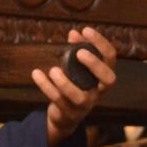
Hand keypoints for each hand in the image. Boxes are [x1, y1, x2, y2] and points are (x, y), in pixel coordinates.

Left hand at [34, 27, 118, 145]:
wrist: (65, 117)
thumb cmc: (74, 85)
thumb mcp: (77, 68)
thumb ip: (77, 50)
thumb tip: (73, 33)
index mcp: (102, 77)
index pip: (111, 59)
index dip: (101, 43)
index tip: (86, 30)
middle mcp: (98, 92)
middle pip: (108, 80)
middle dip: (95, 64)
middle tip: (79, 53)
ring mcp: (85, 105)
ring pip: (80, 97)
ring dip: (65, 83)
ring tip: (53, 70)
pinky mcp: (69, 113)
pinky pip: (58, 101)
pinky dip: (46, 87)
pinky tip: (36, 73)